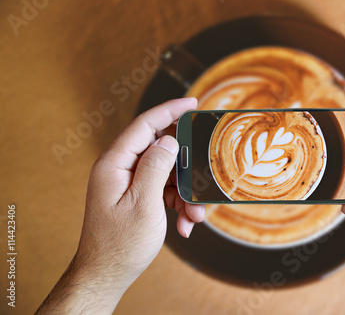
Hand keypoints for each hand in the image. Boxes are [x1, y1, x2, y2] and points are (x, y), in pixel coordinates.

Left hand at [36, 97, 204, 314]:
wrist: (107, 274)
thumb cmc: (120, 244)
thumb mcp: (144, 204)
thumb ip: (156, 167)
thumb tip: (169, 140)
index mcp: (115, 164)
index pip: (144, 125)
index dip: (169, 111)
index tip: (192, 103)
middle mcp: (121, 169)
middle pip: (161, 151)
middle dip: (186, 169)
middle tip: (204, 179)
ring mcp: (129, 183)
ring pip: (167, 174)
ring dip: (185, 193)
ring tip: (194, 217)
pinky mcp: (137, 196)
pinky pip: (164, 190)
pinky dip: (178, 204)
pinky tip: (184, 224)